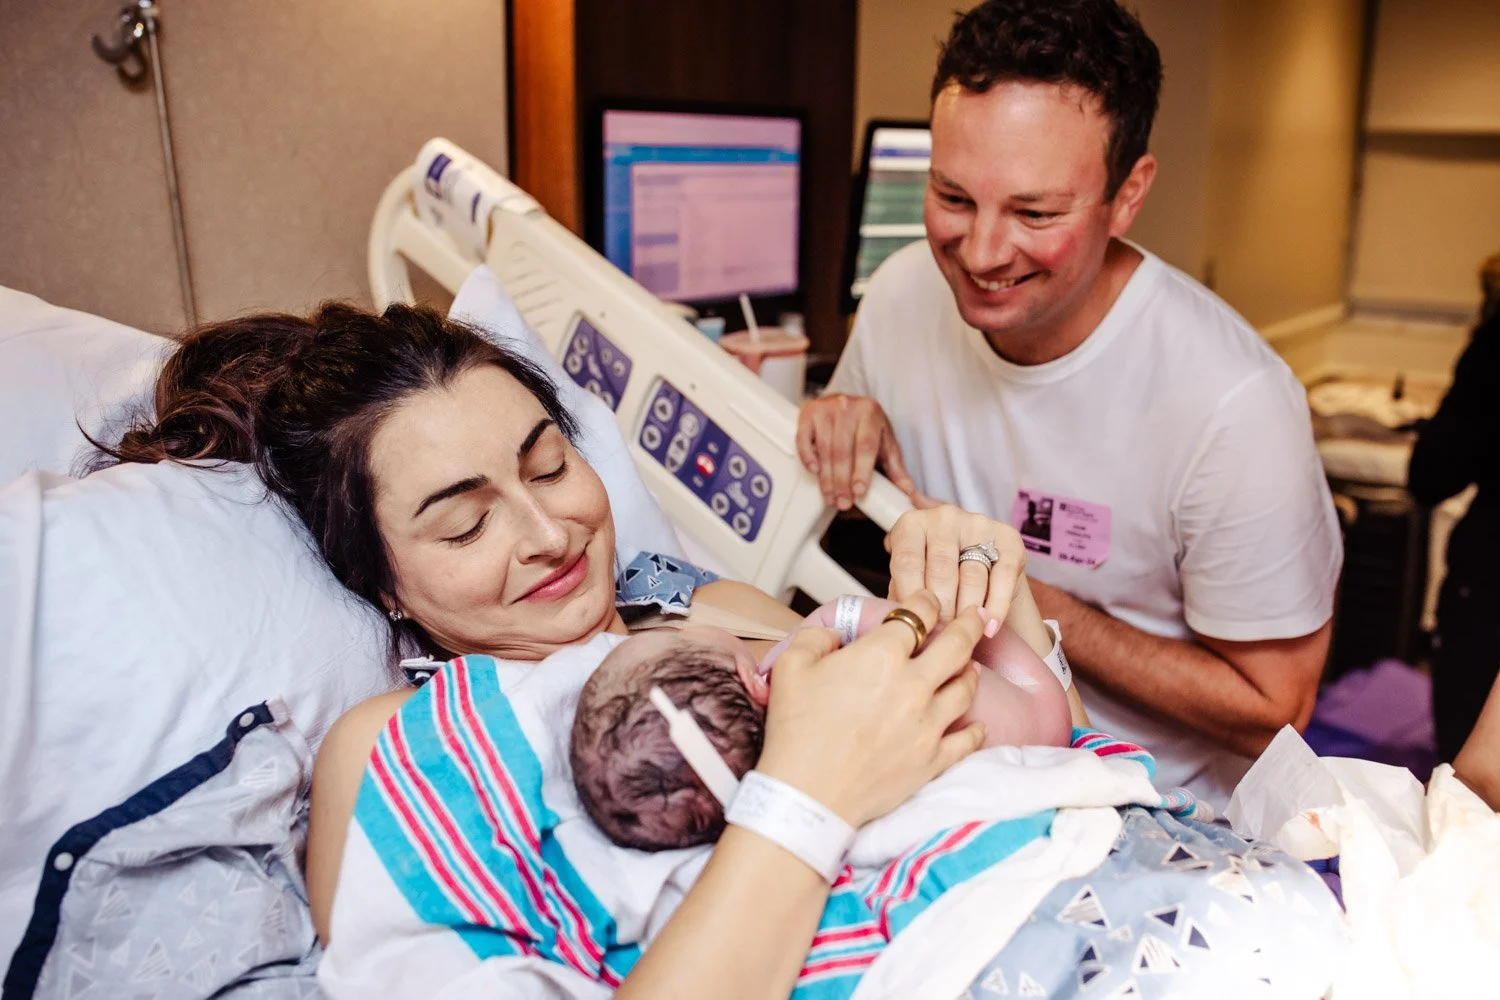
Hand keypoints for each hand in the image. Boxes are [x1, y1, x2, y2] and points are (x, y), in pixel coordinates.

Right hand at [755, 591, 986, 826]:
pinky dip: (974, 729)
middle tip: (975, 617)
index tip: (926, 602)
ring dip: (970, 672)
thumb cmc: (797, 731)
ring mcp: (928, 723)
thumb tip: (835, 636)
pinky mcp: (932, 759)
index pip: (917, 614)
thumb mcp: (791, 667)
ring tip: (970, 667)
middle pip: (957, 645)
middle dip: (969, 625)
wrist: (807, 794)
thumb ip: (817, 638)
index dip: (925, 601)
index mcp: (881, 655)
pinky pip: (967, 739)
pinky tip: (976, 725)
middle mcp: (914, 685)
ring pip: (966, 688)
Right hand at [796, 394, 918, 509]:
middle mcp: (847, 407)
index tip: (859, 491)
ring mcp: (826, 409)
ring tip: (830, 497)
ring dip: (826, 477)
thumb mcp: (884, 442)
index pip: (866, 445)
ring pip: (824, 449)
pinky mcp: (808, 414)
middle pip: (843, 450)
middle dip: (842, 481)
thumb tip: (909, 493)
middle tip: (842, 503)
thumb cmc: (866, 426)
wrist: (844, 404)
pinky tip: (814, 471)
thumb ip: (896, 468)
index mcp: (870, 412)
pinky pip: (804, 438)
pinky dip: (808, 456)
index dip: (862, 470)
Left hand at [885, 505, 1025, 624]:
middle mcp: (944, 517)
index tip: (917, 627)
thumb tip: (899, 622)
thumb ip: (902, 596)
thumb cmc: (933, 578)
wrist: (978, 566)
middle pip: (941, 571)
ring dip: (968, 613)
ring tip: (963, 635)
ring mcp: (977, 524)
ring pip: (972, 577)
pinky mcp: (1008, 538)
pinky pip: (1003, 576)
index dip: (912, 599)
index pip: (907, 563)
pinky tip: (989, 627)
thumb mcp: (911, 581)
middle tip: (942, 636)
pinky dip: (996, 607)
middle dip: (941, 611)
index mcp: (912, 524)